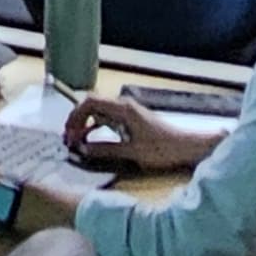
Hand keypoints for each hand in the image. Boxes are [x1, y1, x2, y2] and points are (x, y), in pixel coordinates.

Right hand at [62, 91, 188, 171]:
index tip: (70, 134)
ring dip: (85, 122)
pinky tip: (91, 139)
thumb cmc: (163, 149)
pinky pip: (107, 117)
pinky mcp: (130, 118)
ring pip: (98, 110)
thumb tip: (82, 150)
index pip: (90, 102)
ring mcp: (127, 111)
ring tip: (76, 140)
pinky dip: (95, 126)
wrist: (186, 147)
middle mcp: (123, 105)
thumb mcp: (132, 153)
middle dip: (77, 119)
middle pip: (91, 103)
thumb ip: (105, 150)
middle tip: (69, 137)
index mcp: (123, 109)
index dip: (75, 117)